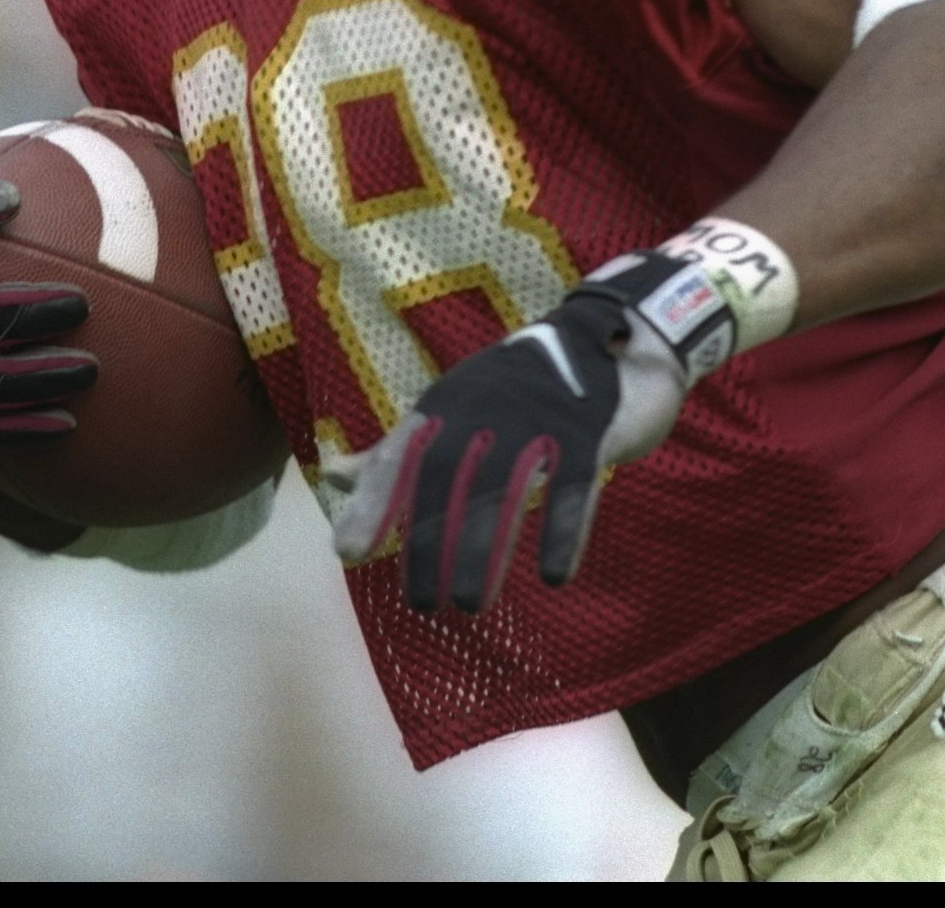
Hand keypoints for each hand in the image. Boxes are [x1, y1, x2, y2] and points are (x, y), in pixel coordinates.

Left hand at [330, 250, 725, 611]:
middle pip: (448, 480)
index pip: (403, 452)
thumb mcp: (453, 410)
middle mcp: (487, 406)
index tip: (351, 553)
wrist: (610, 340)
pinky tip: (553, 577)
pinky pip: (575, 488)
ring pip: (504, 490)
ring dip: (483, 551)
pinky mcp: (591, 431)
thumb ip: (397, 447)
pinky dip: (564, 534)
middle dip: (430, 545)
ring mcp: (540, 416)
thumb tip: (334, 473)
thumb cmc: (518, 390)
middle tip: (425, 604)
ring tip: (471, 604)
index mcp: (450, 402)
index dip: (376, 501)